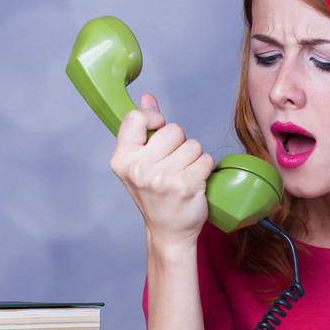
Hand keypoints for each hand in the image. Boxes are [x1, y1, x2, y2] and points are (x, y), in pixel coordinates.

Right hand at [109, 93, 215, 248]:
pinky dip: (206, 168)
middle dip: (179, 143)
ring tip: (184, 174)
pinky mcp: (186, 186)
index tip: (159, 129)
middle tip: (174, 164)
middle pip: (173, 130)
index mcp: (122, 160)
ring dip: (194, 157)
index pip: (135, 118)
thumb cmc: (155, 194)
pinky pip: (206, 159)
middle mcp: (139, 169)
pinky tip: (195, 181)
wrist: (168, 231)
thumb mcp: (141, 162)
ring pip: (193, 144)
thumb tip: (147, 97)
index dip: (153, 118)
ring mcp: (162, 179)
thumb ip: (143, 128)